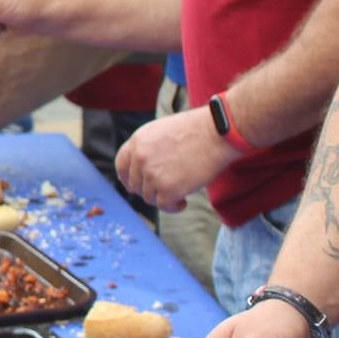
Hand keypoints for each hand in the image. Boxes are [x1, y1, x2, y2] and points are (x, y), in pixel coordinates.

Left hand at [116, 105, 237, 212]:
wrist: (217, 133)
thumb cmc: (197, 130)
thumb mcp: (162, 131)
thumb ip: (148, 148)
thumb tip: (142, 170)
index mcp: (137, 141)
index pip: (121, 165)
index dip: (128, 178)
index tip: (136, 185)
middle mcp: (140, 158)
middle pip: (135, 185)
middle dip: (149, 189)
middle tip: (167, 189)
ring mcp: (152, 174)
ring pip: (149, 197)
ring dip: (164, 197)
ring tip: (181, 190)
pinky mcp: (168, 189)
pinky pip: (164, 206)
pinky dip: (173, 207)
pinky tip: (184, 201)